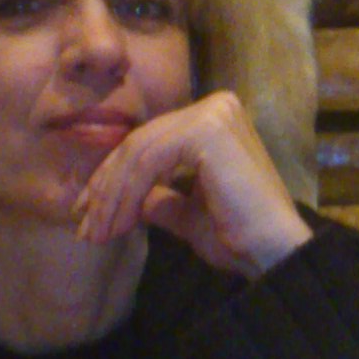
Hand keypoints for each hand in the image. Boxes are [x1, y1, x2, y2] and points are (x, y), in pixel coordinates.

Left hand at [71, 91, 310, 276]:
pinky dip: (128, 193)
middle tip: (86, 228)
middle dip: (106, 189)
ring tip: (100, 234)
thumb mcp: (186, 213)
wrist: (272, 252)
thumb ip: (158, 198)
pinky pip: (150, 159)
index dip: (112, 180)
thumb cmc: (238, 236)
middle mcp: (216, 106)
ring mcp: (213, 114)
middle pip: (138, 143)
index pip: (147, 142)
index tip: (89, 217)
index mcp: (213, 119)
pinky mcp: (207, 130)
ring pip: (138, 151)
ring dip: (113, 197)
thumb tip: (125, 199)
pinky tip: (120, 224)